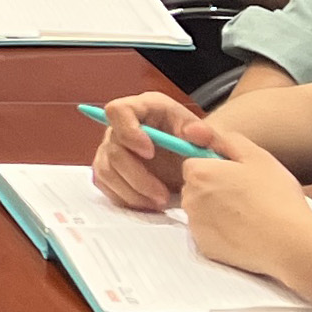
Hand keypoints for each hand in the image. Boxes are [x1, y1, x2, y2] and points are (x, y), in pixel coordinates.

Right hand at [87, 92, 207, 211]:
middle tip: (162, 196)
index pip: (118, 111)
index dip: (129, 131)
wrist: (188, 159)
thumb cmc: (192, 141)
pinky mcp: (107, 169)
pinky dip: (127, 198)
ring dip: (133, 192)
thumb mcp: (204, 135)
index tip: (149, 152)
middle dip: (138, 177)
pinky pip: (107, 186)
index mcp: (142, 108)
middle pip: (114, 150)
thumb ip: (204, 134)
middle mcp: (119, 126)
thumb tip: (198, 134)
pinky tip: (149, 203)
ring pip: (107, 172)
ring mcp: (110, 148)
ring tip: (160, 203)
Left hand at [173, 123, 311, 286]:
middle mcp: (190, 199)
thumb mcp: (258, 156)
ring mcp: (195, 226)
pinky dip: (222, 233)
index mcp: (199, 173)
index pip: (194, 163)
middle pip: (196, 188)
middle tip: (247, 195)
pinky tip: (245, 232)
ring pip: (202, 212)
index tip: (237, 175)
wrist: (290, 242)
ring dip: (218, 211)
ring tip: (250, 214)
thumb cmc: (277, 197)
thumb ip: (228, 140)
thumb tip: (209, 137)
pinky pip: (209, 234)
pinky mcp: (204, 248)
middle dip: (214, 189)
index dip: (216, 167)